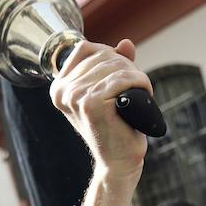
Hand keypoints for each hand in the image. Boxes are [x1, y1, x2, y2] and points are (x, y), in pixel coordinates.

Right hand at [50, 39, 151, 180]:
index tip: (122, 74)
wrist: (118, 162)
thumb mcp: (110, 92)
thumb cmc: (116, 128)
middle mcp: (63, 91)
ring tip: (141, 94)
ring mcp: (76, 97)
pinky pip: (124, 78)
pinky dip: (141, 83)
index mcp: (59, 87)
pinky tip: (146, 94)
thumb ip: (115, 65)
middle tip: (135, 88)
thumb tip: (126, 44)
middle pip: (103, 55)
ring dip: (136, 76)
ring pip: (116, 65)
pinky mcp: (91, 103)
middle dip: (126, 66)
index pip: (86, 48)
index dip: (110, 54)